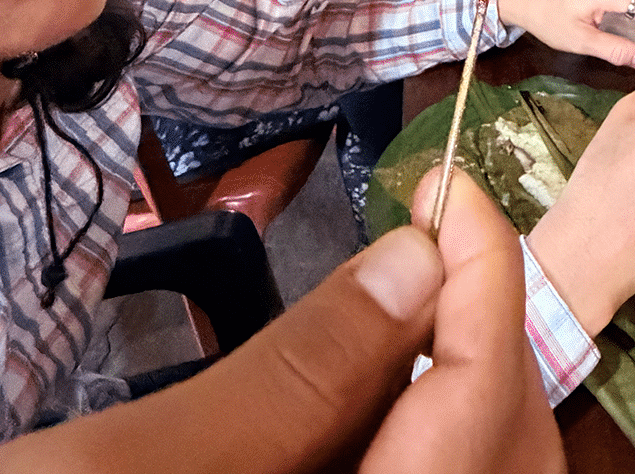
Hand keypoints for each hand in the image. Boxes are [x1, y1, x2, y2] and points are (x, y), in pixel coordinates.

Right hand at [0, 171, 563, 473]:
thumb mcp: (126, 468)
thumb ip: (293, 372)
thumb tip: (417, 259)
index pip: (487, 406)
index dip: (488, 283)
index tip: (451, 189)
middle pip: (507, 440)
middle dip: (488, 325)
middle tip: (437, 228)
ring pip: (476, 463)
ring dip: (459, 366)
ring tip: (405, 281)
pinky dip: (414, 417)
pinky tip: (363, 366)